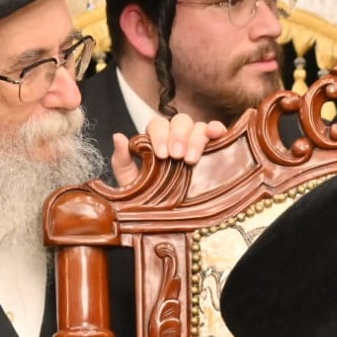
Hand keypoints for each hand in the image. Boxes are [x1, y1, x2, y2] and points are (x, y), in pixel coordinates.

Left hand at [112, 114, 226, 185]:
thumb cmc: (149, 196)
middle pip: (180, 121)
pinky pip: (216, 133)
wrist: (165, 215)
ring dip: (196, 139)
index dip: (160, 135)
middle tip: (176, 156)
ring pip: (198, 127)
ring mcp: (196, 143)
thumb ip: (122, 159)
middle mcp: (178, 137)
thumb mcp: (130, 180)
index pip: (159, 125)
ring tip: (191, 160)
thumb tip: (118, 137)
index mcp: (157, 139)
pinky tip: (216, 134)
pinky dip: (217, 129)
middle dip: (178, 136)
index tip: (161, 154)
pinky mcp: (213, 151)